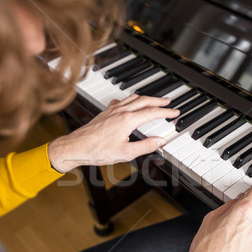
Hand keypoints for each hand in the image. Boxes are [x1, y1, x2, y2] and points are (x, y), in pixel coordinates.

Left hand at [48, 94, 178, 172]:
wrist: (76, 147)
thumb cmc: (97, 150)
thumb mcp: (126, 153)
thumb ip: (146, 146)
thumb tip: (160, 142)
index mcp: (128, 120)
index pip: (152, 113)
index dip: (166, 112)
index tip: (174, 112)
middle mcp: (120, 111)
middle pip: (144, 101)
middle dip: (158, 101)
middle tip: (168, 102)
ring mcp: (112, 110)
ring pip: (133, 98)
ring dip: (146, 98)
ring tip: (154, 100)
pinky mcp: (105, 112)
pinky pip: (121, 101)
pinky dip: (130, 100)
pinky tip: (129, 103)